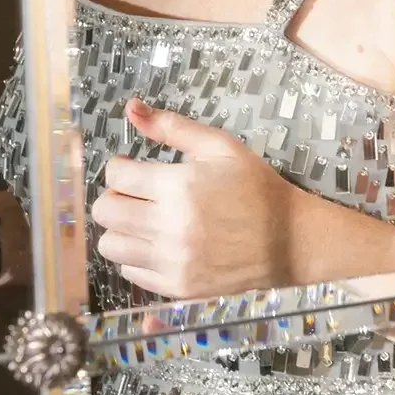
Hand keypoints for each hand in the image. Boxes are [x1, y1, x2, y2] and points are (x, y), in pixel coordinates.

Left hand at [90, 98, 299, 297]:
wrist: (289, 239)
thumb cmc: (256, 187)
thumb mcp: (221, 147)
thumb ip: (172, 127)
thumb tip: (132, 107)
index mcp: (178, 186)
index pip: (116, 176)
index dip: (120, 167)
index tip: (132, 168)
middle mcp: (168, 227)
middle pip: (105, 211)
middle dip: (116, 196)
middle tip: (137, 194)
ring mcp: (170, 261)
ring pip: (110, 245)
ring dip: (122, 228)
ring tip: (146, 220)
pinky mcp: (175, 286)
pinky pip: (130, 271)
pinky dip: (138, 255)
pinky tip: (161, 243)